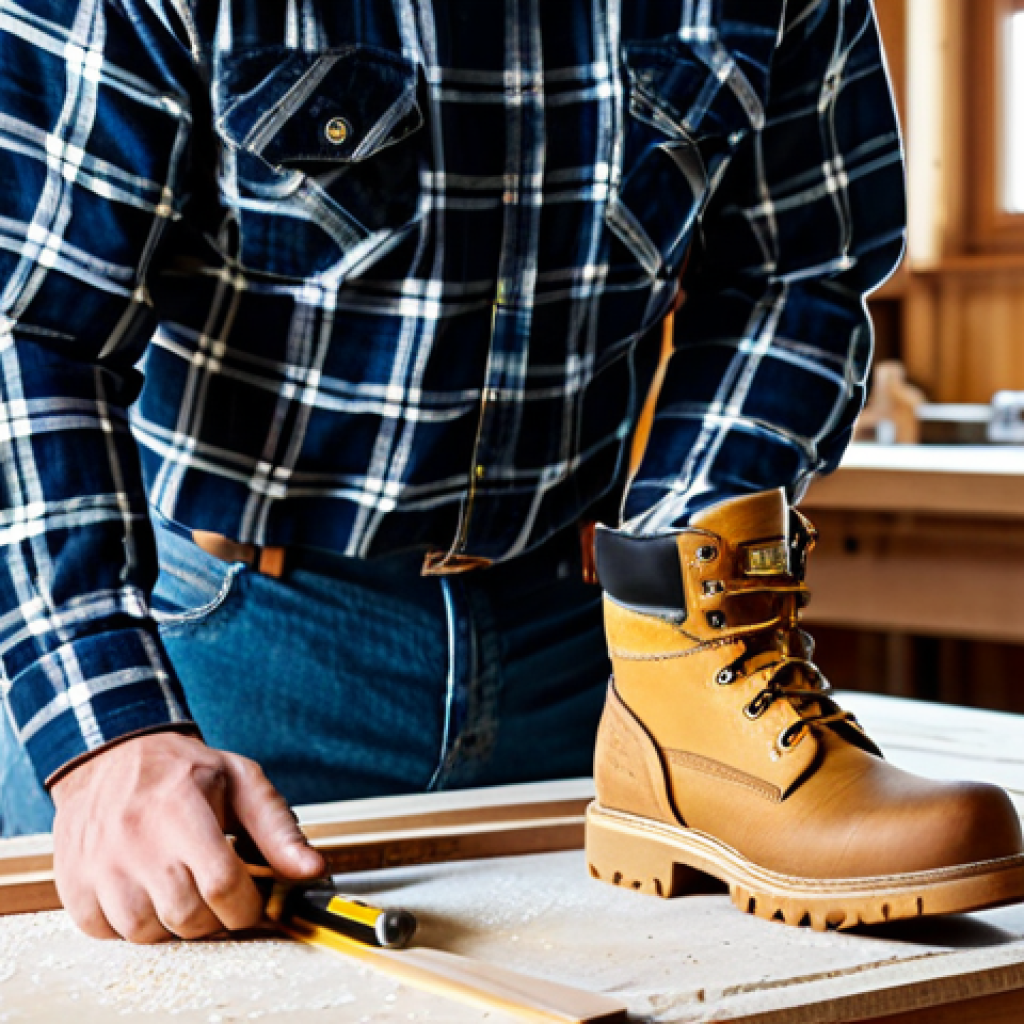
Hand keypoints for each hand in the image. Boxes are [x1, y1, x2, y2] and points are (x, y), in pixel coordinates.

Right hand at [51, 732, 324, 943]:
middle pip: (188, 916)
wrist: (112, 755)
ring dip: (174, 923)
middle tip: (218, 892)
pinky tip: (146, 892)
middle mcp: (135, 840)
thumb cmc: (182, 769)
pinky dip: (132, 925)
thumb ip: (278, 829)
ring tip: (182, 887)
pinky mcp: (74, 883)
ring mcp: (99, 865)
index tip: (253, 901)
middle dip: (216, 916)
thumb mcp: (241, 780)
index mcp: (181, 810)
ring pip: (148, 933)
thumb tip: (311, 869)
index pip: (222, 884)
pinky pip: (109, 934)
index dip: (248, 905)